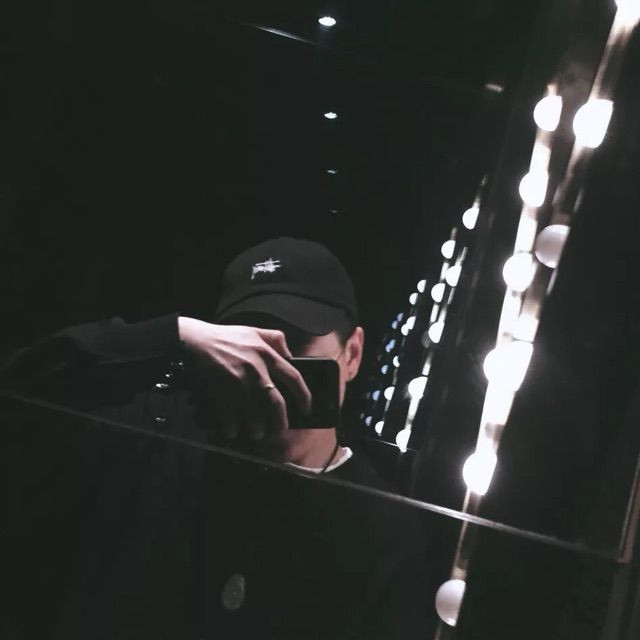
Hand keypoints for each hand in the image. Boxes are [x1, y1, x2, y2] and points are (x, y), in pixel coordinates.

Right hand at [178, 317, 311, 437]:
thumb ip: (276, 339)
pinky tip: (232, 431)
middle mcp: (257, 371)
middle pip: (277, 405)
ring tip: (256, 433)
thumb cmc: (225, 337)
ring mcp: (239, 384)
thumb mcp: (254, 330)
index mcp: (267, 355)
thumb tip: (290, 355)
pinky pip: (231, 419)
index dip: (304, 396)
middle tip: (279, 430)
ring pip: (255, 416)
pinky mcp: (221, 393)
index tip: (306, 408)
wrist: (194, 341)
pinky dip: (232, 429)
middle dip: (280, 423)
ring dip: (257, 429)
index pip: (294, 377)